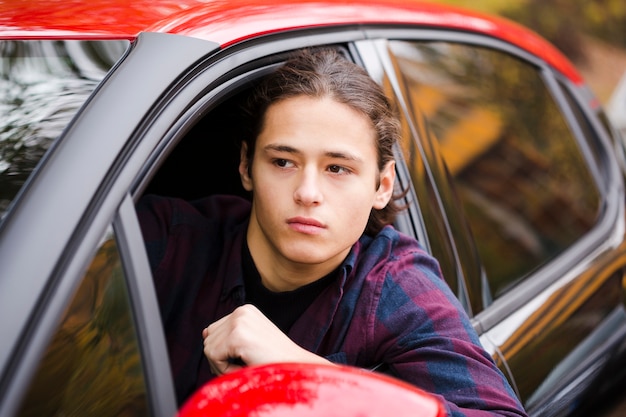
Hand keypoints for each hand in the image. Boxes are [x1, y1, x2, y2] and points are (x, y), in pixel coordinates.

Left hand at [202, 304, 330, 375]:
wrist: (295, 367)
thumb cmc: (275, 359)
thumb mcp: (251, 341)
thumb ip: (229, 335)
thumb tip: (204, 333)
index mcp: (245, 310)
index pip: (214, 331)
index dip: (223, 351)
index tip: (241, 358)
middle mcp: (241, 311)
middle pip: (208, 339)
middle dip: (221, 358)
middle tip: (242, 365)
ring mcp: (239, 322)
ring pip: (208, 348)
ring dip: (223, 364)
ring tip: (245, 365)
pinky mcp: (237, 335)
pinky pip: (213, 356)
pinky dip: (224, 368)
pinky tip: (244, 366)